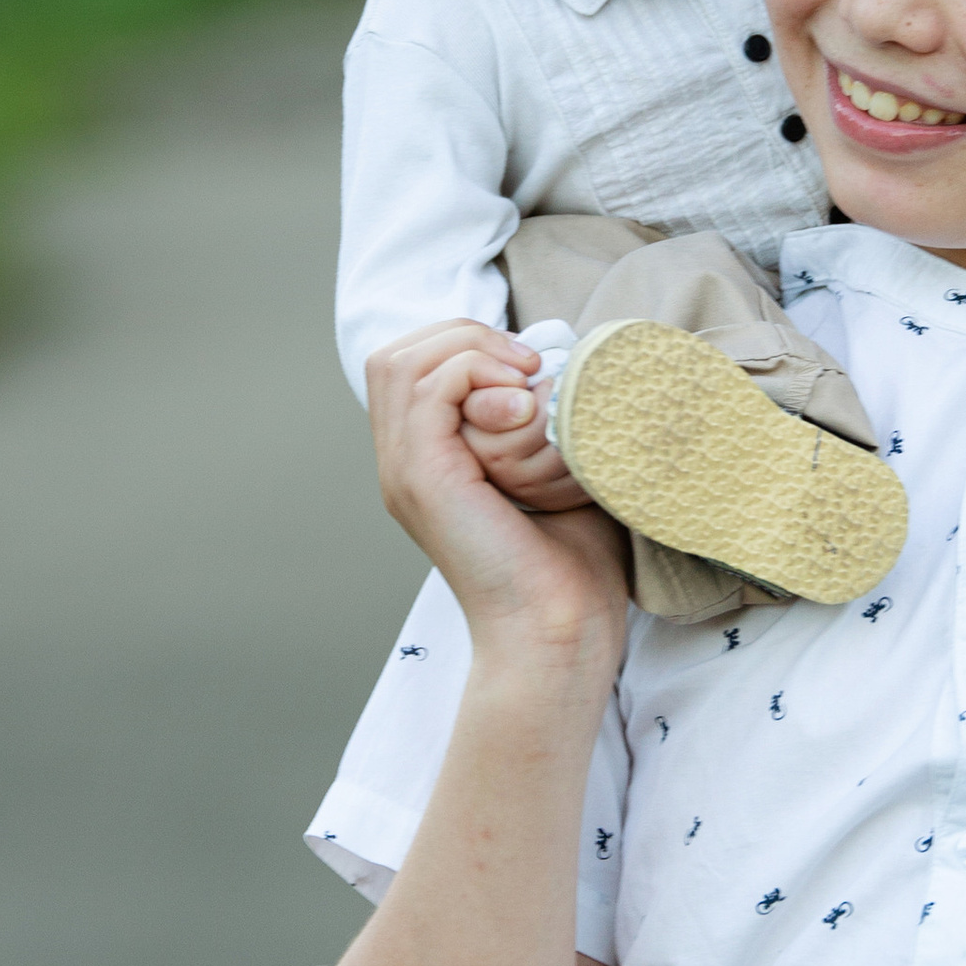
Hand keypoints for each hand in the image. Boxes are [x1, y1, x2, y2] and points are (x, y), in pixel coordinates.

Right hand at [365, 323, 627, 665]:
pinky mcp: (423, 479)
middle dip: (462, 335)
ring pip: (402, 362)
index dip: (463, 343)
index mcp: (425, 464)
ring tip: (524, 378)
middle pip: (394, 355)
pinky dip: (476, 376)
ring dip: (470, 350)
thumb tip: (564, 367)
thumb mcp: (554, 474)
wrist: (559, 630)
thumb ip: (543, 422)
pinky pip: (428, 390)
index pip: (408, 365)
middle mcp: (402, 466)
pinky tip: (523, 407)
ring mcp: (405, 472)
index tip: (527, 366)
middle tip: (524, 364)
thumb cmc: (571, 565)